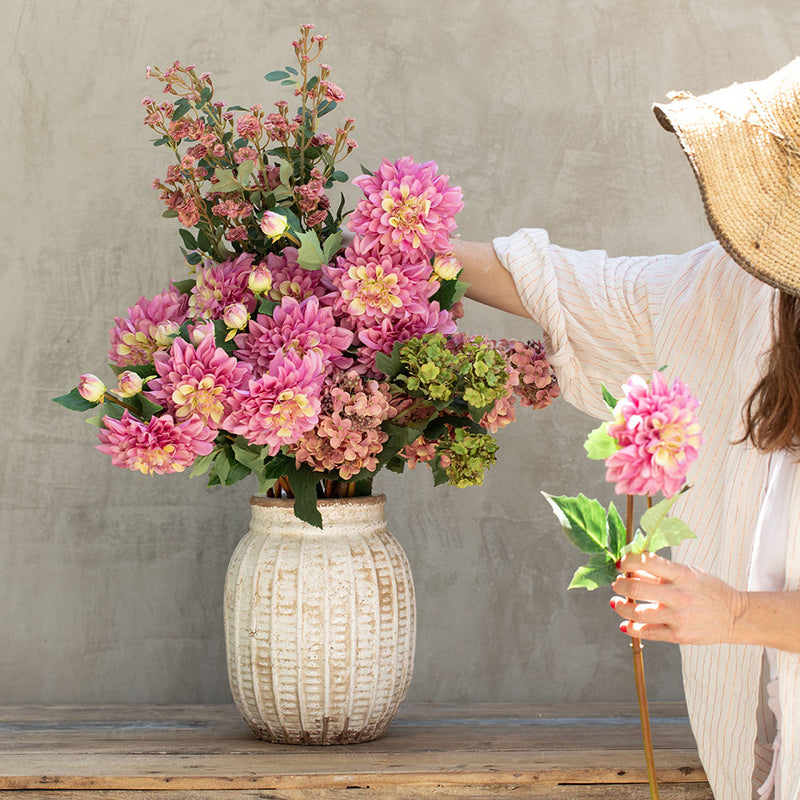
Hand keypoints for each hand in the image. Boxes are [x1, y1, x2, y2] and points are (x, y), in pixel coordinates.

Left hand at [610, 552, 746, 644]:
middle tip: (617, 584)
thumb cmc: (710, 590)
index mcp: (683, 575)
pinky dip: (631, 628)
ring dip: (621, 606)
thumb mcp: (690, 573)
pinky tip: (625, 624)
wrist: (736, 616)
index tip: (621, 563)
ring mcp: (679, 618)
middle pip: (636, 589)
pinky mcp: (679, 636)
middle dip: (620, 585)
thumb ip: (661, 571)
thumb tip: (631, 565)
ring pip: (637, 613)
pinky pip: (647, 633)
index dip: (628, 561)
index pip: (647, 562)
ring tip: (616, 602)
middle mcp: (680, 596)